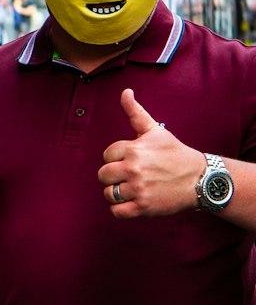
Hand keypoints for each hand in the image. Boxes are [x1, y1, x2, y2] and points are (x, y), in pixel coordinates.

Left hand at [98, 88, 204, 218]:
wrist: (200, 179)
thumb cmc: (175, 154)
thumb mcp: (155, 131)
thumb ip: (135, 113)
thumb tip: (125, 92)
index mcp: (134, 149)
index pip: (107, 155)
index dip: (117, 158)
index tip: (131, 160)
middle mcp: (134, 169)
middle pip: (103, 175)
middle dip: (113, 176)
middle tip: (129, 176)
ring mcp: (138, 189)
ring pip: (108, 194)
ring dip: (117, 193)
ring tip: (131, 189)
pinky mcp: (143, 207)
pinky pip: (117, 212)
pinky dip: (120, 209)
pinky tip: (131, 202)